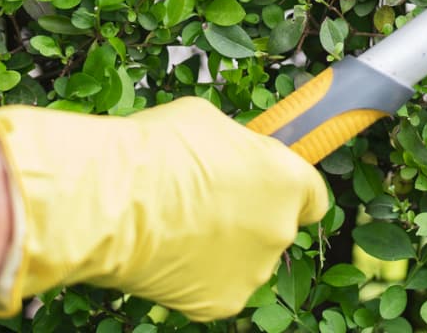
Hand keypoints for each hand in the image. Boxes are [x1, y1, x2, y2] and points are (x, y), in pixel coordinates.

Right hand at [0, 97, 329, 319]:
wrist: (114, 202)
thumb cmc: (157, 152)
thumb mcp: (208, 123)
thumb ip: (236, 148)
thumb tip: (232, 155)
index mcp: (289, 181)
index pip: (312, 196)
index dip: (288, 192)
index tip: (266, 188)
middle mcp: (280, 230)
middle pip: (275, 229)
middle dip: (249, 219)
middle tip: (206, 204)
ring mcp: (252, 271)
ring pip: (244, 261)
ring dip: (222, 249)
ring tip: (177, 228)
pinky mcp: (220, 303)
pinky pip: (215, 288)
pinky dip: (195, 278)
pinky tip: (168, 254)